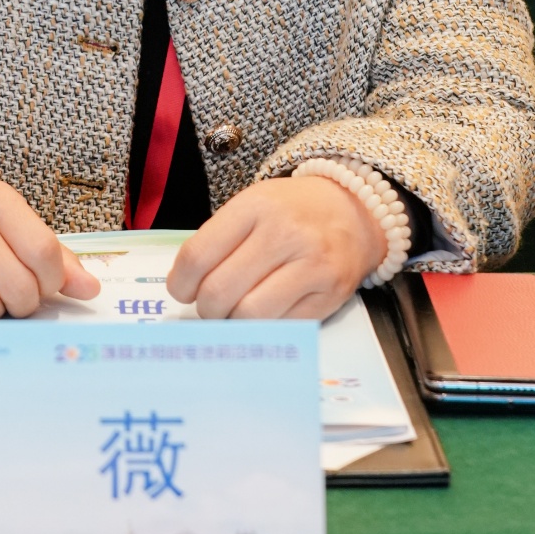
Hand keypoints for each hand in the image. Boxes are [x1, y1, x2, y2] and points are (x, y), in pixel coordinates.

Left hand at [166, 176, 389, 319]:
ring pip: (249, 315)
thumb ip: (219, 240)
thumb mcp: (251, 205)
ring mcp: (311, 265)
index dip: (181, 283)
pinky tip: (265, 314)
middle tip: (211, 306)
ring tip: (236, 312)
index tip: (182, 291)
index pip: (198, 255)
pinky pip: (282, 327)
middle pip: (219, 291)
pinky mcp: (330, 295)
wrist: (353, 210)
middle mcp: (284, 233)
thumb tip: (187, 288)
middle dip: (206, 308)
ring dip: (233, 323)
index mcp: (254, 206)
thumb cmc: (290, 212)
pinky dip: (265, 328)